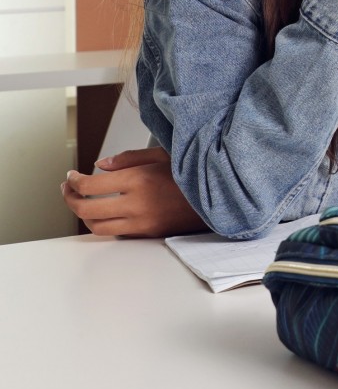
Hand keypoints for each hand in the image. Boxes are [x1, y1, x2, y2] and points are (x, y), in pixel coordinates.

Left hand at [61, 147, 205, 237]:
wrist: (219, 198)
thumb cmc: (193, 173)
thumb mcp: (163, 154)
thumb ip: (128, 158)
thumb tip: (100, 165)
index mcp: (139, 179)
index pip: (90, 185)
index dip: (74, 181)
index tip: (72, 176)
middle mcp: (137, 204)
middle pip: (85, 208)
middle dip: (69, 198)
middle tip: (68, 189)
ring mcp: (142, 222)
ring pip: (96, 226)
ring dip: (83, 214)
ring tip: (82, 202)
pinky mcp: (148, 234)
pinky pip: (115, 233)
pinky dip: (103, 223)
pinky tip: (103, 212)